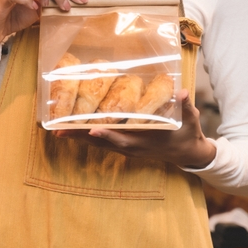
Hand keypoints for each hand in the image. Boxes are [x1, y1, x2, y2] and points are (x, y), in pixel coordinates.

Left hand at [55, 89, 216, 168]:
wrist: (189, 154)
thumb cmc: (188, 135)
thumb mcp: (190, 121)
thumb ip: (185, 106)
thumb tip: (182, 93)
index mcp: (145, 141)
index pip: (122, 138)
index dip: (107, 134)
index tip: (90, 129)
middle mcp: (131, 147)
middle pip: (102, 143)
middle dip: (80, 137)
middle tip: (58, 131)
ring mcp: (127, 148)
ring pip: (98, 144)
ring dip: (79, 138)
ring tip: (58, 131)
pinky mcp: (125, 146)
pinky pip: (103, 142)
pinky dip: (88, 136)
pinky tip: (74, 129)